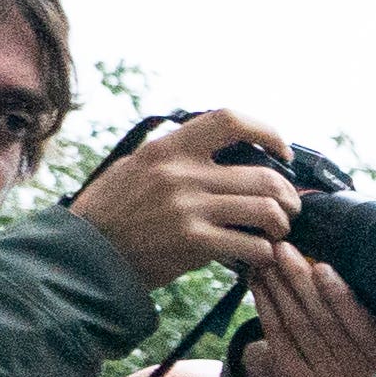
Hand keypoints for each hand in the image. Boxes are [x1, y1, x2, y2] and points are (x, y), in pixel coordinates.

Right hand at [71, 108, 301, 291]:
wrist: (86, 254)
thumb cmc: (114, 213)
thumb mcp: (137, 167)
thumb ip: (176, 157)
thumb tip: (218, 149)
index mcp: (168, 148)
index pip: (230, 120)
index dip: (268, 132)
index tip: (282, 152)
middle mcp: (180, 173)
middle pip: (264, 176)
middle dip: (288, 197)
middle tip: (289, 209)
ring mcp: (188, 207)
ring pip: (267, 211)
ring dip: (281, 225)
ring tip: (275, 233)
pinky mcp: (194, 242)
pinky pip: (254, 246)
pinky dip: (266, 253)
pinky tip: (259, 256)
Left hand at [233, 247, 375, 376]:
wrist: (320, 365)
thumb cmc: (347, 327)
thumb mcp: (364, 317)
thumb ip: (358, 295)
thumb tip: (331, 249)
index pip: (361, 324)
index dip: (340, 296)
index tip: (322, 266)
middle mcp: (356, 370)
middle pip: (325, 320)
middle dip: (301, 280)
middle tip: (284, 249)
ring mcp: (324, 376)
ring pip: (298, 324)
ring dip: (279, 287)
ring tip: (268, 259)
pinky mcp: (294, 374)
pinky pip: (277, 332)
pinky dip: (265, 302)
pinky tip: (258, 280)